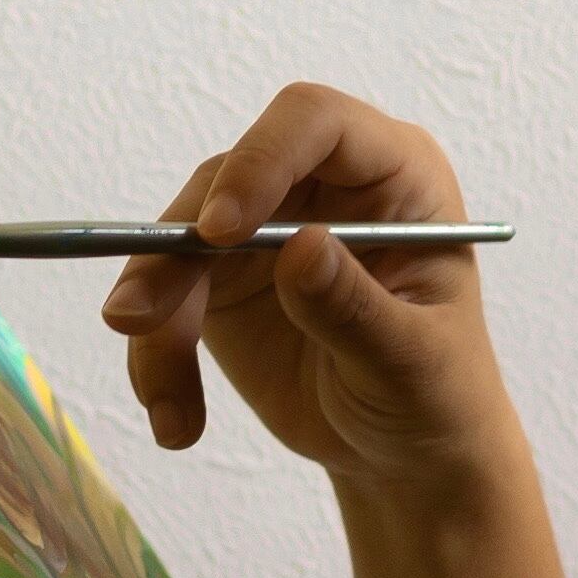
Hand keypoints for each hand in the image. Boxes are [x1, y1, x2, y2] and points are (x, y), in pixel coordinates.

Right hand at [105, 80, 514, 505]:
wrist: (407, 452)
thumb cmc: (437, 395)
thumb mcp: (412, 364)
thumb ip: (357, 308)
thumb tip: (301, 247)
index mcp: (393, 177)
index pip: (316, 124)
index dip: (262, 159)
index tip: (219, 231)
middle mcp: (323, 187)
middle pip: (228, 178)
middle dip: (176, 249)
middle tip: (140, 317)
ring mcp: (268, 231)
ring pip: (181, 238)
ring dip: (155, 310)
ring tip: (162, 400)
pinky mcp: (224, 281)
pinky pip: (167, 296)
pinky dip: (158, 356)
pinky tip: (176, 420)